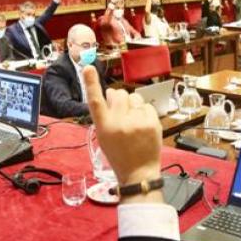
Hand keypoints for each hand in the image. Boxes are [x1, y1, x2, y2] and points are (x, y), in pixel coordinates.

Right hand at [82, 65, 161, 188]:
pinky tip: (142, 125)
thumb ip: (105, 115)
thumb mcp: (104, 137)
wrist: (138, 173)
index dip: (91, 83)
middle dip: (119, 99)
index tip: (88, 68)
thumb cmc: (119, 155)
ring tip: (132, 121)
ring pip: (134, 97)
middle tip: (121, 113)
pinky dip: (144, 112)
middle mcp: (119, 123)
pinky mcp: (152, 123)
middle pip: (119, 94)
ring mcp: (137, 122)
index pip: (95, 101)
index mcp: (104, 127)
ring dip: (132, 105)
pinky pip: (146, 105)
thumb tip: (111, 94)